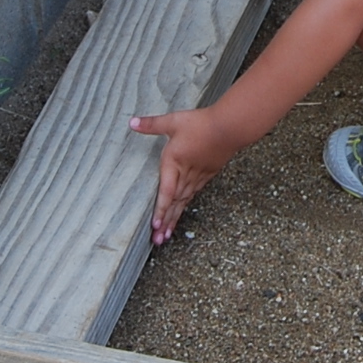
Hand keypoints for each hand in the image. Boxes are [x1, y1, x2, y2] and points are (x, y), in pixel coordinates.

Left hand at [130, 106, 235, 243]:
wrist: (230, 127)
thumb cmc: (202, 124)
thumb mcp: (173, 121)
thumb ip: (152, 124)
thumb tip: (132, 122)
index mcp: (174, 163)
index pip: (166, 192)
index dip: (160, 210)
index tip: (155, 225)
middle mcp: (186, 174)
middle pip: (174, 203)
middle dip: (165, 222)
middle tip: (158, 240)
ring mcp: (198, 176)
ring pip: (184, 201)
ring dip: (175, 218)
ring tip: (167, 234)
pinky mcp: (207, 174)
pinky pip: (193, 194)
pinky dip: (185, 205)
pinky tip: (182, 210)